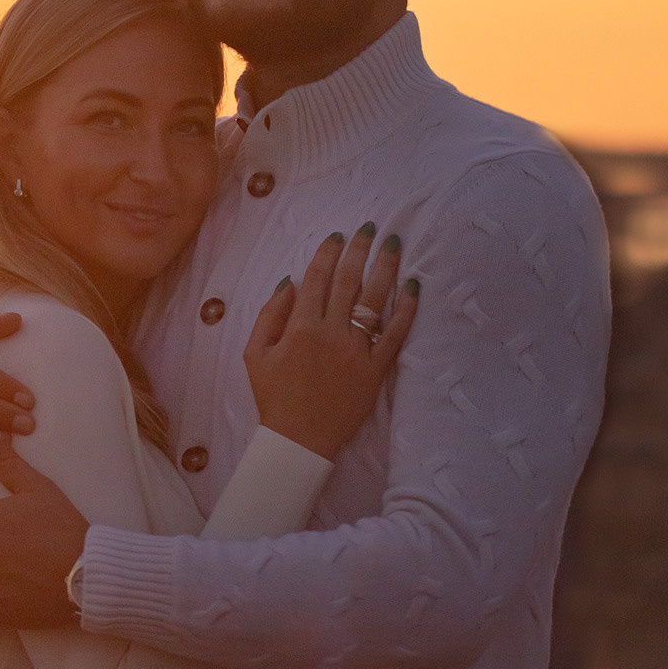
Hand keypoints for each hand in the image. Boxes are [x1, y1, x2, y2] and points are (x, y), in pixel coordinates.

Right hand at [244, 223, 419, 460]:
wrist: (299, 439)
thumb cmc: (273, 397)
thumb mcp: (254, 354)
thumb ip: (270, 315)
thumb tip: (290, 282)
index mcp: (300, 327)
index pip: (318, 279)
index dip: (328, 254)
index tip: (337, 236)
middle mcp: (331, 333)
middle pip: (349, 282)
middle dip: (359, 250)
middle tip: (370, 228)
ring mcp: (356, 350)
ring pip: (375, 300)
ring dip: (385, 268)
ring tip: (393, 245)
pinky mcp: (376, 368)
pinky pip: (395, 333)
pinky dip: (406, 308)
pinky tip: (413, 286)